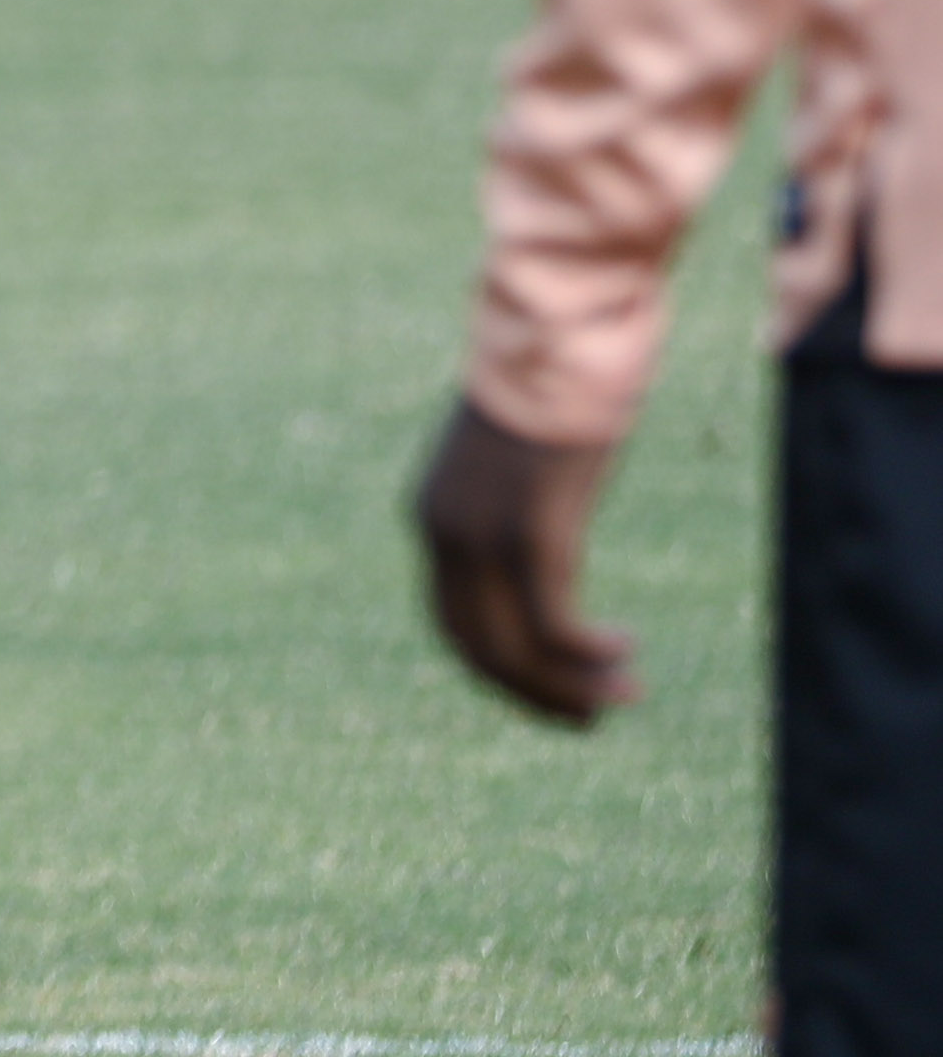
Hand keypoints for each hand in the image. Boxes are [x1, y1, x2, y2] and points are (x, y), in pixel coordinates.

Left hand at [412, 394, 637, 725]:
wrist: (559, 337)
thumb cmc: (554, 393)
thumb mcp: (519, 465)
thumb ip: (516, 512)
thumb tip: (543, 553)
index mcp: (433, 518)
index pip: (453, 624)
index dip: (500, 674)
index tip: (553, 696)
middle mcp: (445, 532)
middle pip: (478, 648)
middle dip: (534, 694)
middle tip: (591, 719)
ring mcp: (484, 534)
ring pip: (516, 649)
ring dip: (569, 686)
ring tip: (622, 695)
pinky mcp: (532, 531)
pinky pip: (553, 624)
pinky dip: (586, 654)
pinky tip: (622, 653)